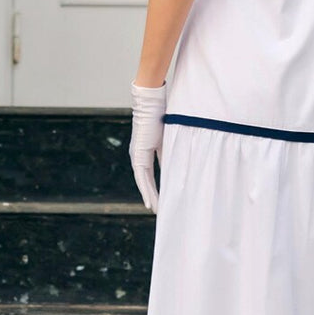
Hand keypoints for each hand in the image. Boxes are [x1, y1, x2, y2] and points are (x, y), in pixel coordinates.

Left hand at [130, 81, 166, 211]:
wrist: (152, 103)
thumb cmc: (161, 115)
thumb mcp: (167, 138)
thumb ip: (169, 151)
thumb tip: (177, 164)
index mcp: (143, 152)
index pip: (149, 175)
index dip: (154, 188)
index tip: (160, 200)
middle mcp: (137, 156)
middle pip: (145, 182)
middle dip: (152, 197)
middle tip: (159, 211)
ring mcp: (136, 155)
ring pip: (143, 182)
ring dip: (149, 197)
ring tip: (156, 210)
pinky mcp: (138, 154)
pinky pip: (143, 176)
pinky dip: (146, 190)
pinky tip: (150, 201)